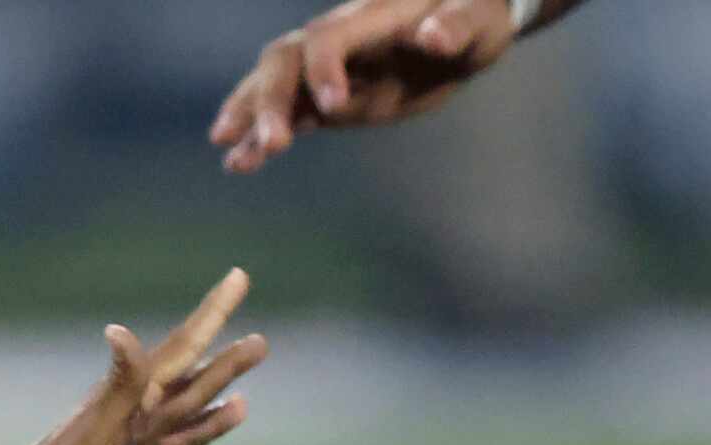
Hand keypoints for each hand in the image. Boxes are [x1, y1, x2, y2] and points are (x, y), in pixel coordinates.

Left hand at [0, 269, 264, 444]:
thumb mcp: (96, 429)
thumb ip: (118, 385)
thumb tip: (118, 331)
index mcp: (130, 396)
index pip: (183, 346)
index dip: (213, 311)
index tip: (238, 277)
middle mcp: (133, 411)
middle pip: (191, 374)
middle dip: (226, 356)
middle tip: (263, 339)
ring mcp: (131, 439)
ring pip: (188, 405)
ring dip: (219, 388)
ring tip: (249, 373)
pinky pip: (177, 440)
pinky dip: (204, 429)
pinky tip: (222, 421)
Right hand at [211, 0, 524, 173]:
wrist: (468, 29)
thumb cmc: (478, 15)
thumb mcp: (478, 16)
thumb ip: (455, 24)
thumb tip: (433, 36)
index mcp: (370, 17)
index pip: (327, 39)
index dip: (323, 70)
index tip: (332, 109)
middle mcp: (338, 40)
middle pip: (284, 60)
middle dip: (272, 100)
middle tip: (274, 145)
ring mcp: (329, 70)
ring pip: (274, 84)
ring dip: (252, 117)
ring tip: (231, 154)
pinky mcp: (330, 99)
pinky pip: (289, 114)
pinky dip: (260, 136)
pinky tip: (238, 163)